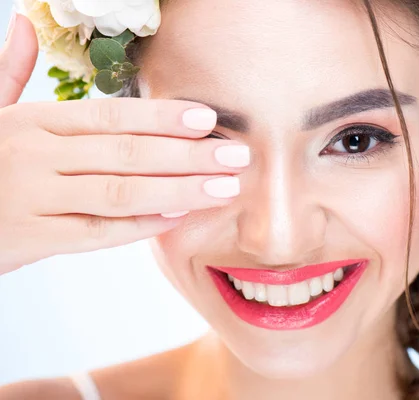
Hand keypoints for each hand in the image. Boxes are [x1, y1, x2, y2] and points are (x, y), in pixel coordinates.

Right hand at [0, 14, 247, 274]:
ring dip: (178, 190)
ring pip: (120, 193)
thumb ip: (9, 71)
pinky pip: (96, 234)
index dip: (162, 118)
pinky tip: (177, 217)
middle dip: (188, 155)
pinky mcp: (32, 239)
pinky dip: (140, 226)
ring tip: (223, 188)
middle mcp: (37, 155)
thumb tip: (22, 21)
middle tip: (236, 157)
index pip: (111, 116)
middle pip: (127, 153)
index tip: (208, 120)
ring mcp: (34, 198)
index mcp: (34, 121)